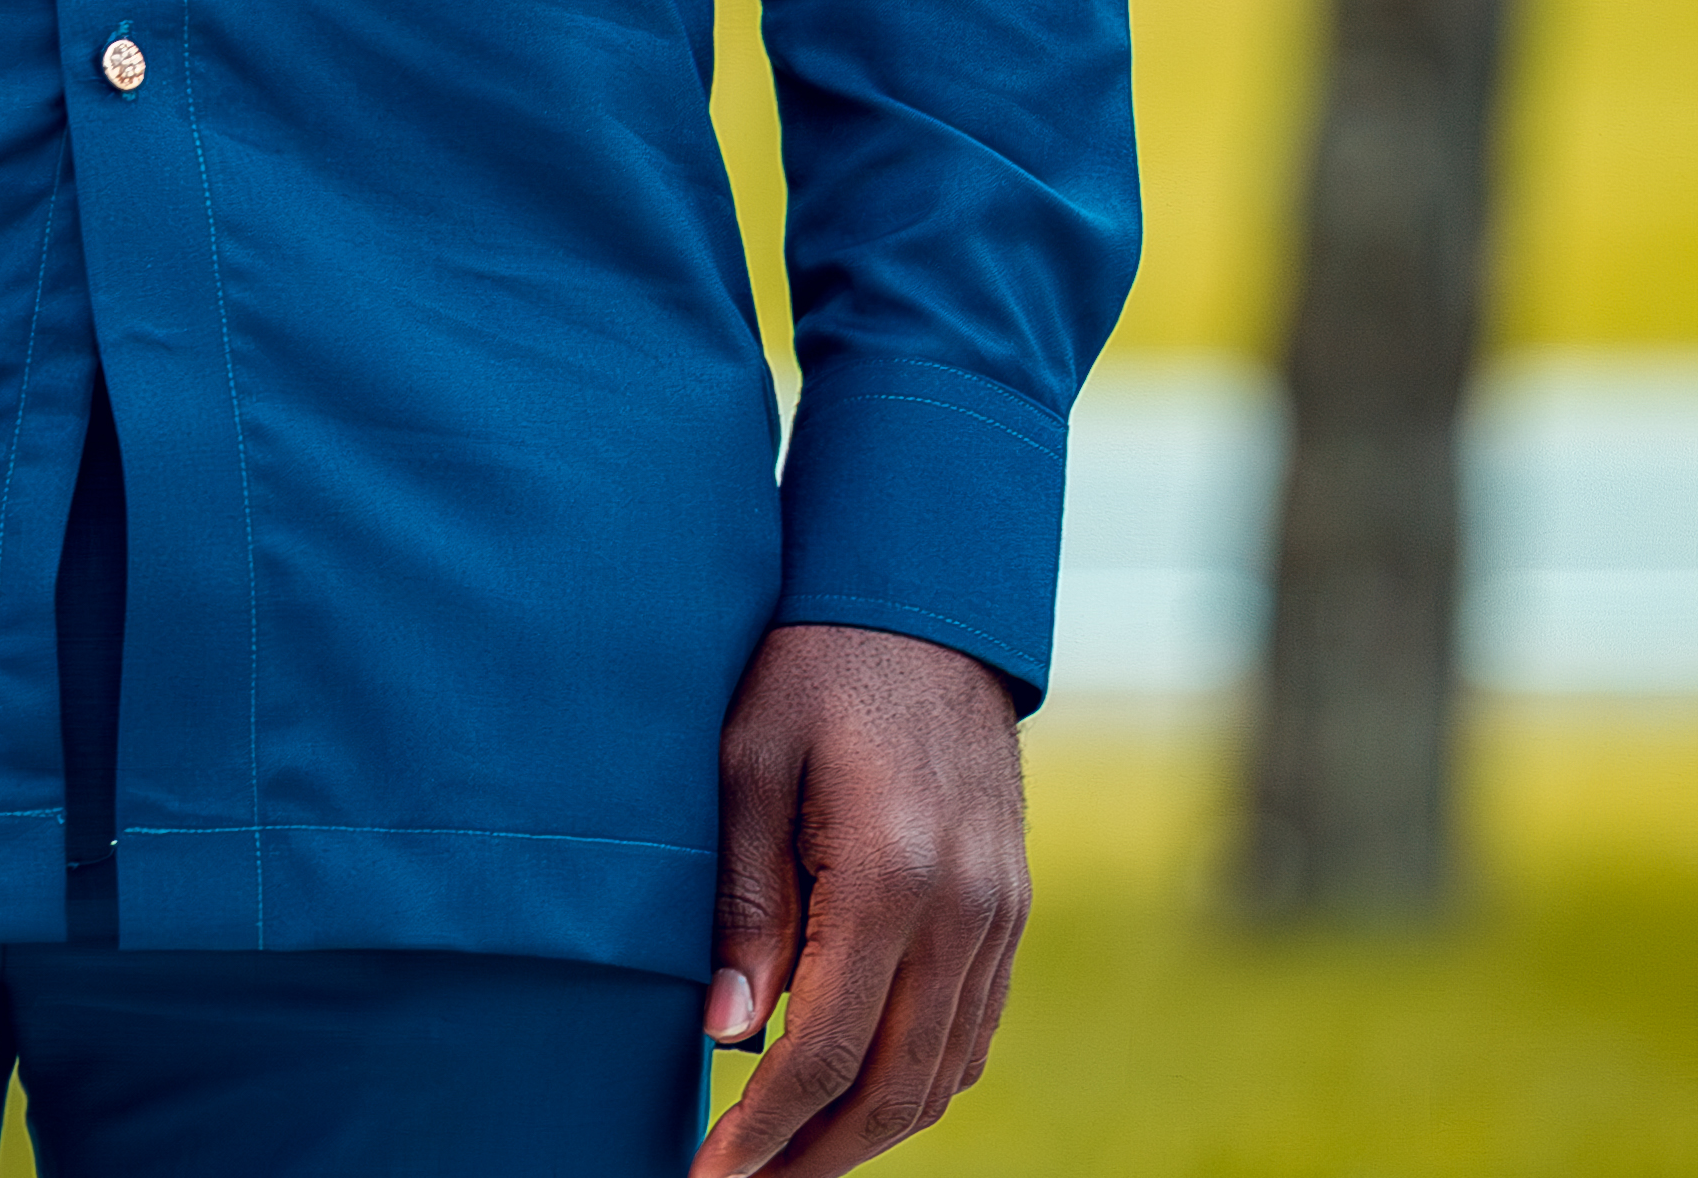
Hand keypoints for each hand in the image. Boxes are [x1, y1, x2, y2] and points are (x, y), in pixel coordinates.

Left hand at [692, 622, 1026, 1177]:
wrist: (925, 603)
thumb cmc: (814, 667)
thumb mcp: (748, 759)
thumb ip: (744, 900)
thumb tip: (728, 1031)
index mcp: (890, 875)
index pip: (824, 1051)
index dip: (764, 1131)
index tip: (710, 1176)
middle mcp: (963, 913)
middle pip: (894, 1089)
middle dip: (815, 1159)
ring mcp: (1001, 916)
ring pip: (942, 1075)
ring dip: (868, 1134)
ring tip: (792, 1158)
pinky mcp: (1013, 909)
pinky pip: (974, 1033)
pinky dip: (921, 1083)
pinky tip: (862, 1093)